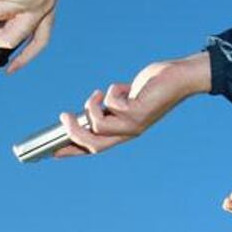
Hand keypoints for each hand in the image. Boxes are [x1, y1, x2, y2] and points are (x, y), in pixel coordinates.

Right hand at [55, 52, 211, 156]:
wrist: (178, 79)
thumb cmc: (152, 87)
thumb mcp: (125, 100)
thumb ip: (109, 108)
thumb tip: (87, 111)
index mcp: (123, 133)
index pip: (94, 149)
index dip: (73, 152)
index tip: (53, 152)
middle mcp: (128, 133)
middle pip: (92, 145)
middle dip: (73, 132)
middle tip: (63, 116)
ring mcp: (133, 125)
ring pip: (98, 126)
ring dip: (91, 107)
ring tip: (98, 94)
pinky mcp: (137, 112)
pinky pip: (111, 105)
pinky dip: (112, 91)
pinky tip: (125, 86)